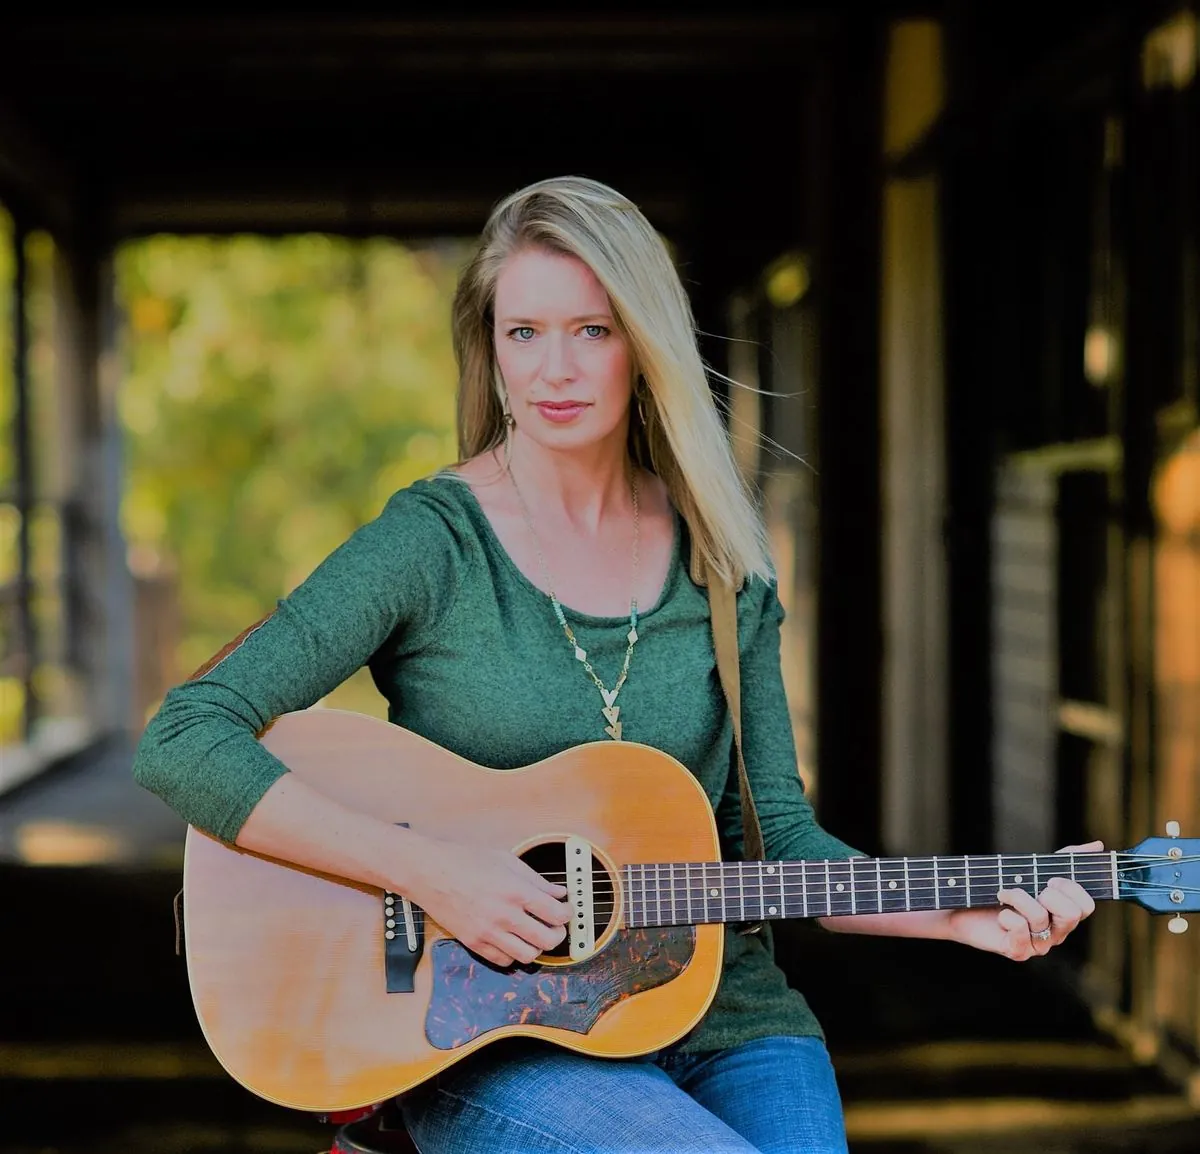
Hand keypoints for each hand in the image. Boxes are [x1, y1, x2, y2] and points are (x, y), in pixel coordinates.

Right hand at [405, 836, 571, 967]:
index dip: (568, 913)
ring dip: (537, 947)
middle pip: (547, 940)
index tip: (566, 910)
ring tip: (534, 935)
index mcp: (516, 891)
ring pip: (528, 955)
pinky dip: (513, 954)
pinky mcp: (474, 943)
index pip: (557, 914)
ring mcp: (489, 932)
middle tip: (555, 927)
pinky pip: (503, 961)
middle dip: (558, 935)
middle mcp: (505, 915)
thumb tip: (559, 892)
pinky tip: (513, 940)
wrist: (430, 872)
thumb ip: (536, 880)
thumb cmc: (466, 860)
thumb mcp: (507, 860)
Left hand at [947, 840, 1102, 960]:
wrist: (965, 905)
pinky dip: (1007, 916)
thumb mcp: (1035, 869)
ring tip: (1003, 892)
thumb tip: (1098, 846)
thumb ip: (1066, 859)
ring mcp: (1038, 945)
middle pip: (1073, 915)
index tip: (1051, 878)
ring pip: (1041, 918)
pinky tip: (999, 914)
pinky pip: (1020, 933)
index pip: (1086, 906)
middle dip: (1050, 894)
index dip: (1071, 888)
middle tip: (1033, 888)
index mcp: (1064, 914)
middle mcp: (1055, 932)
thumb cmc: (1003, 886)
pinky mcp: (1017, 951)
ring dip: (1017, 897)